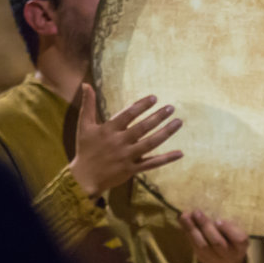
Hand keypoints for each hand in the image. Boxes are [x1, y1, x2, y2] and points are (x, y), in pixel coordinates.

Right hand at [68, 84, 182, 197]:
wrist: (84, 178)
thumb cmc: (85, 149)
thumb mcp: (83, 126)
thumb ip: (88, 104)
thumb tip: (86, 84)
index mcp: (108, 130)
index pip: (127, 115)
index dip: (141, 106)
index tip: (155, 98)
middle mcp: (119, 142)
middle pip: (142, 128)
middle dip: (158, 117)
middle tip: (171, 107)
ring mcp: (127, 157)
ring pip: (150, 143)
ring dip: (165, 133)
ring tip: (178, 122)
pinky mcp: (132, 169)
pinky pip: (152, 164)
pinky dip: (166, 159)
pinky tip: (180, 153)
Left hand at [179, 210, 248, 262]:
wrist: (226, 259)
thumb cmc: (232, 238)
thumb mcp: (236, 231)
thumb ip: (228, 224)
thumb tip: (211, 214)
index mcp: (241, 246)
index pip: (238, 239)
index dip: (228, 230)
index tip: (218, 220)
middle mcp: (229, 255)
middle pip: (217, 242)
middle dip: (206, 226)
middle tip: (197, 212)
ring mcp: (215, 259)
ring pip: (202, 245)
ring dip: (192, 229)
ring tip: (184, 216)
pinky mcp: (203, 259)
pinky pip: (194, 246)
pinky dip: (188, 233)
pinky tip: (182, 222)